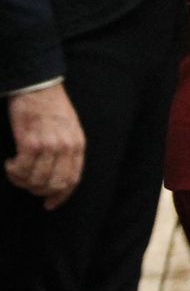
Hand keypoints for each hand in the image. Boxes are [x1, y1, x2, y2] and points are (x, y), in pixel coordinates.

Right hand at [5, 82, 84, 209]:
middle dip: (37, 189)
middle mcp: (67, 147)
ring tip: (15, 169)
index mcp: (78, 144)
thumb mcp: (69, 128)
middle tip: (25, 182)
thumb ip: (67, 150)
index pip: (73, 179)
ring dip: (22, 180)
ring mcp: (50, 145)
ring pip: (36, 179)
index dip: (60, 196)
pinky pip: (22, 169)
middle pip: (54, 184)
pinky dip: (13, 171)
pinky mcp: (31, 142)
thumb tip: (58, 177)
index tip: (49, 204)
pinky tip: (10, 162)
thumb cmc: (51, 107)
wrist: (39, 87)